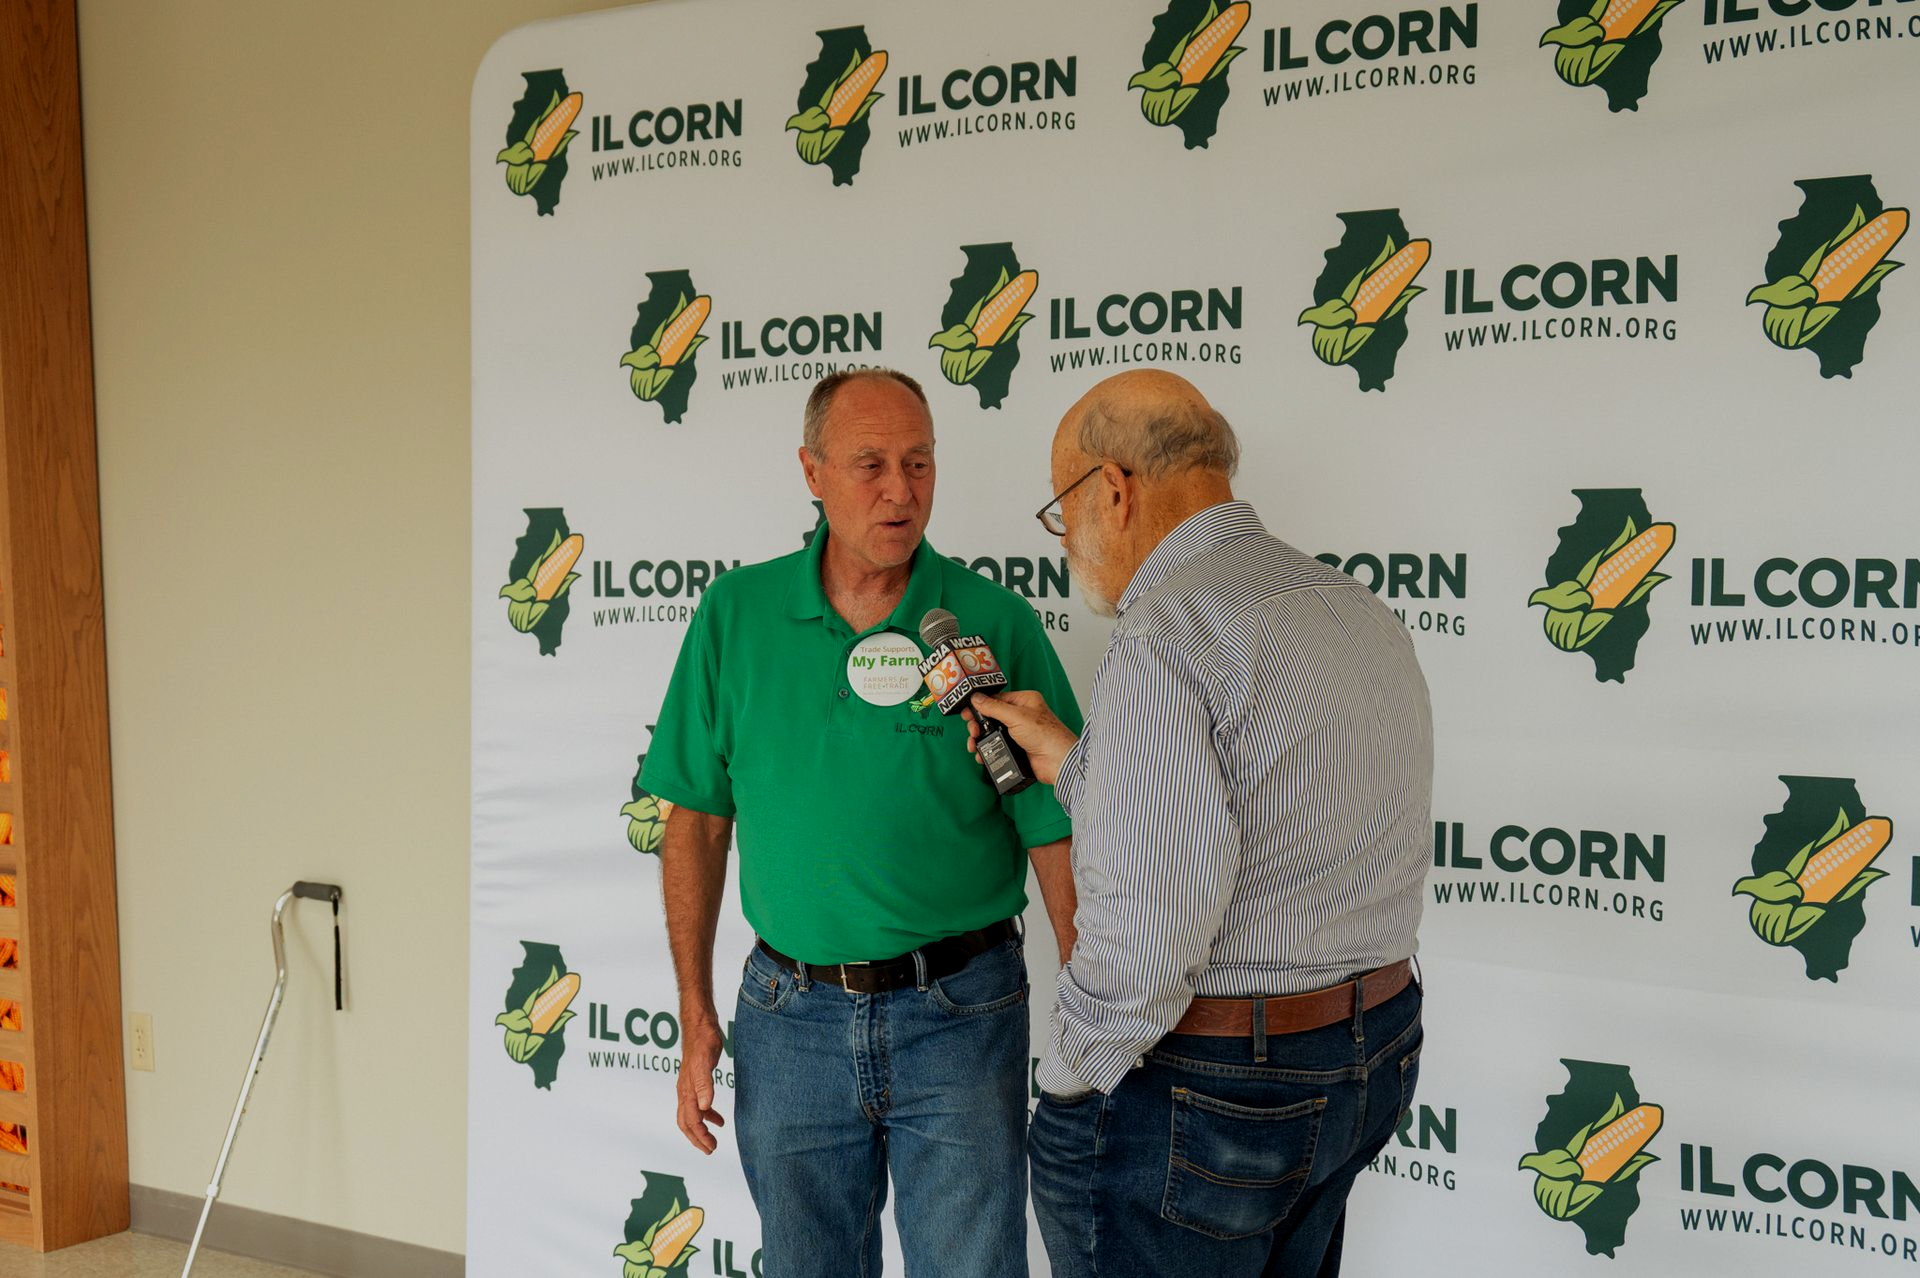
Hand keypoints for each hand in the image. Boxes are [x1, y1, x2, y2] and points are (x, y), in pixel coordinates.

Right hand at [676, 1012, 726, 1153]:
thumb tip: (705, 1108)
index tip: (712, 1148)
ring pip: (691, 1115)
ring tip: (714, 1140)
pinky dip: (707, 1115)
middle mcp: (684, 1090)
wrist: (700, 1024)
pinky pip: (697, 1104)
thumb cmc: (703, 1040)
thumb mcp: (706, 1062)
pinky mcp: (695, 1080)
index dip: (701, 1137)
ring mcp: (688, 1086)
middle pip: (686, 1122)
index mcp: (687, 1089)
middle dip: (697, 1138)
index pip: (691, 1121)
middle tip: (711, 1150)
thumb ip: (705, 1084)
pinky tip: (719, 1119)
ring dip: (701, 1129)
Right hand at [965, 690, 1077, 786]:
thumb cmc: (1046, 736)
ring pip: (992, 733)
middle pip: (991, 717)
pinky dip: (987, 751)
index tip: (967, 713)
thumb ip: (994, 707)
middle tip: (972, 732)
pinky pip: (997, 747)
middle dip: (979, 725)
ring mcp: (1019, 733)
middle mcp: (1021, 716)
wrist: (1058, 762)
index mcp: (1025, 701)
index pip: (997, 699)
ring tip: (974, 746)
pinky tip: (981, 756)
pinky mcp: (1017, 749)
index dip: (980, 706)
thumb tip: (977, 698)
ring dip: (980, 740)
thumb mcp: (1016, 716)